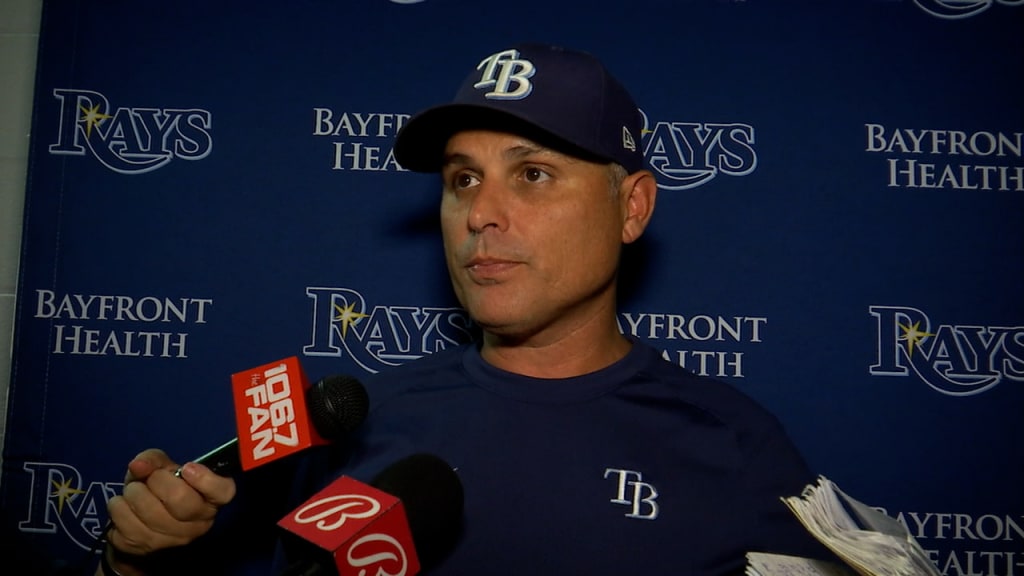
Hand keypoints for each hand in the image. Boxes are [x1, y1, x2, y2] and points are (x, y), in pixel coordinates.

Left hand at [104, 449, 235, 566]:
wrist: (137, 528)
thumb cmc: (157, 491)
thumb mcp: (160, 468)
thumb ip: (154, 460)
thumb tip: (138, 465)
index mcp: (210, 500)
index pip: (223, 492)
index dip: (206, 479)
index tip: (187, 468)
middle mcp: (198, 524)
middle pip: (180, 498)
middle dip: (156, 480)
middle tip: (150, 479)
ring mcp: (171, 540)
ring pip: (147, 509)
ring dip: (132, 493)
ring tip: (134, 492)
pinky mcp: (144, 548)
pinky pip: (124, 520)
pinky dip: (117, 507)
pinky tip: (124, 507)